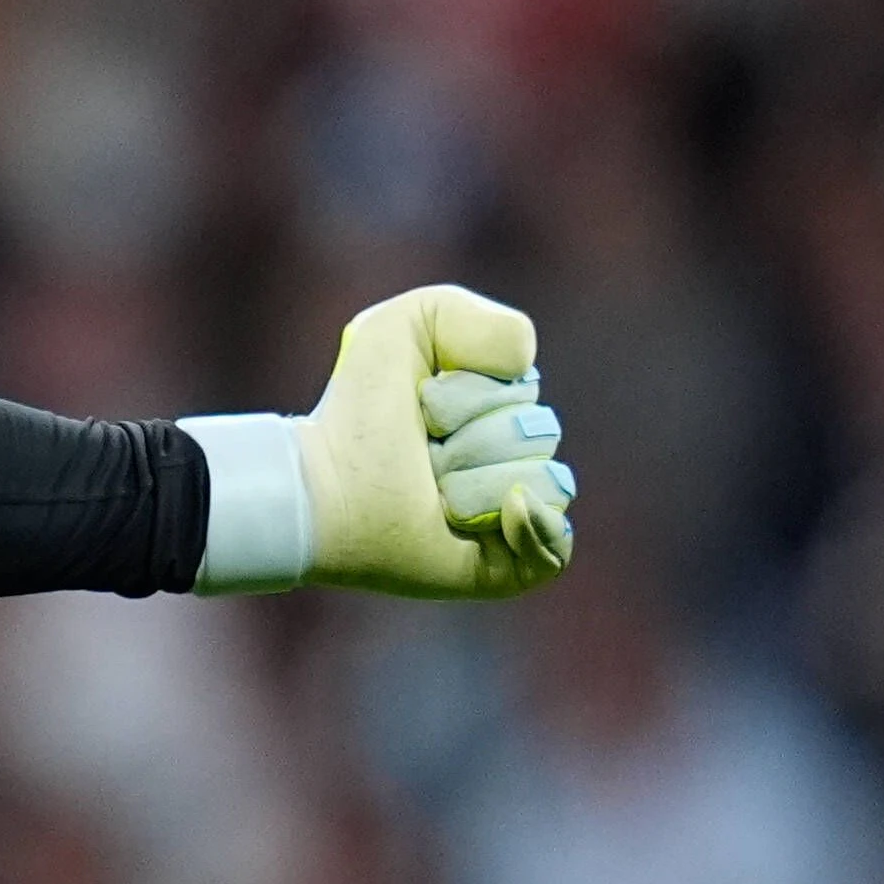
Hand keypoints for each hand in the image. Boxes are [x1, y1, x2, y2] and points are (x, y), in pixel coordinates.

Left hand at [299, 285, 575, 598]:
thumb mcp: (403, 327)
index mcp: (488, 408)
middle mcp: (505, 458)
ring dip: (479, 480)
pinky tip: (501, 511)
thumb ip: (473, 317)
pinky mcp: (505, 566)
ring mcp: (508, 515)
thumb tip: (528, 371)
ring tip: (432, 488)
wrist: (326, 484)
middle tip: (421, 449)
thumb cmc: (357, 407)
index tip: (422, 399)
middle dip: (474, 436)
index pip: (526, 387)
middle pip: (539, 433)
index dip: (472, 390)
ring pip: (546, 482)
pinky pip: (557, 549)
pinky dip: (534, 527)